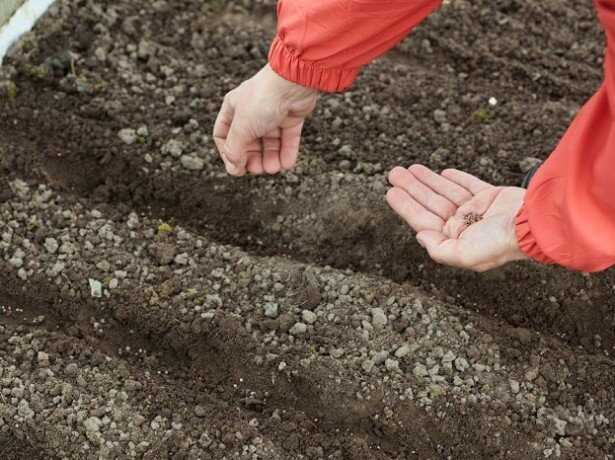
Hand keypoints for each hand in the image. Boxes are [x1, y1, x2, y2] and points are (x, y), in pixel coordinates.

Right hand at [213, 65, 318, 175]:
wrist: (292, 83)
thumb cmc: (263, 99)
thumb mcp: (242, 128)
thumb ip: (235, 150)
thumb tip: (233, 169)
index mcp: (233, 109)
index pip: (224, 136)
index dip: (229, 153)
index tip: (237, 167)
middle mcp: (251, 111)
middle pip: (248, 143)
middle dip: (253, 159)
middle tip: (258, 170)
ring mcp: (272, 114)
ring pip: (269, 143)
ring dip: (271, 159)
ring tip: (274, 168)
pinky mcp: (291, 117)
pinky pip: (287, 140)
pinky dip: (287, 153)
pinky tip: (286, 164)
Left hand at [386, 165, 528, 271]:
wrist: (535, 224)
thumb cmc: (500, 243)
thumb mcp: (465, 255)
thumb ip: (439, 249)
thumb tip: (420, 235)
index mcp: (455, 240)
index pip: (423, 220)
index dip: (406, 206)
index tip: (391, 192)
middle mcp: (464, 226)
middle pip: (431, 203)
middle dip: (412, 188)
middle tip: (394, 173)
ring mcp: (478, 211)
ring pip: (445, 192)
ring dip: (427, 180)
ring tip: (409, 168)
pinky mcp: (492, 196)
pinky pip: (468, 185)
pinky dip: (455, 178)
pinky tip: (442, 172)